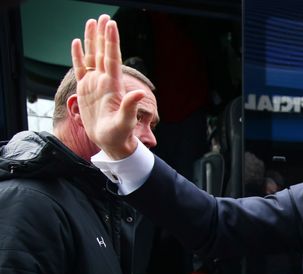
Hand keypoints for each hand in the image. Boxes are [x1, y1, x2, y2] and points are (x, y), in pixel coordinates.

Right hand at [71, 15, 143, 159]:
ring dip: (92, 40)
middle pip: (103, 53)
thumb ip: (130, 107)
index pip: (112, 58)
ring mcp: (94, 84)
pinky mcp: (85, 90)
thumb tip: (139, 93)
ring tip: (91, 23)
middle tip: (103, 17)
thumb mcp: (125, 122)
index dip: (111, 41)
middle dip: (103, 35)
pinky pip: (80, 69)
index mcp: (113, 86)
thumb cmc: (119, 134)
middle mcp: (104, 81)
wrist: (111, 142)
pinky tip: (77, 43)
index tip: (111, 25)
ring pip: (92, 57)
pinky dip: (78, 56)